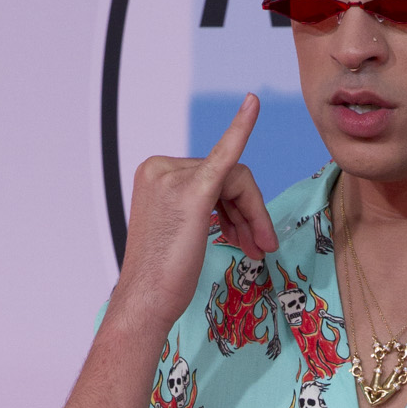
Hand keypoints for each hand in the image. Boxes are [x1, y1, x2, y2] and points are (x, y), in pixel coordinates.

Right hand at [116, 95, 277, 333]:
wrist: (146, 302)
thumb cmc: (163, 278)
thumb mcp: (181, 231)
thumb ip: (200, 206)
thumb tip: (231, 206)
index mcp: (156, 173)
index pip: (212, 175)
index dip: (237, 208)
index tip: (245, 235)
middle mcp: (161, 168)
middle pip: (228, 177)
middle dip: (249, 213)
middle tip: (260, 248)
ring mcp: (174, 177)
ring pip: (237, 181)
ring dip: (253, 216)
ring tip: (257, 249)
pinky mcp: (193, 192)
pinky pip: (224, 154)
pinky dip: (241, 127)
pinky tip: (252, 105)